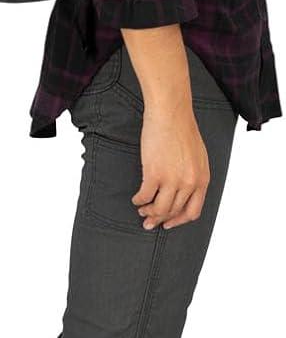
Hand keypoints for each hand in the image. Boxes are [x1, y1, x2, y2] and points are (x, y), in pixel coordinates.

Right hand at [131, 103, 210, 229]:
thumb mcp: (198, 157)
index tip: (168, 223)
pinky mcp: (155, 173)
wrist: (171, 114)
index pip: (193, 211)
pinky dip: (139, 200)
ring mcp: (172, 180)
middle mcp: (190, 183)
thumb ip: (194, 176)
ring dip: (149, 212)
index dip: (178, 221)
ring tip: (142, 210)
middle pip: (174, 212)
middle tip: (149, 222)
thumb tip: (183, 192)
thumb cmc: (182, 130)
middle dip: (160, 219)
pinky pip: (145, 196)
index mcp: (202, 179)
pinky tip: (136, 198)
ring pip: (160, 209)